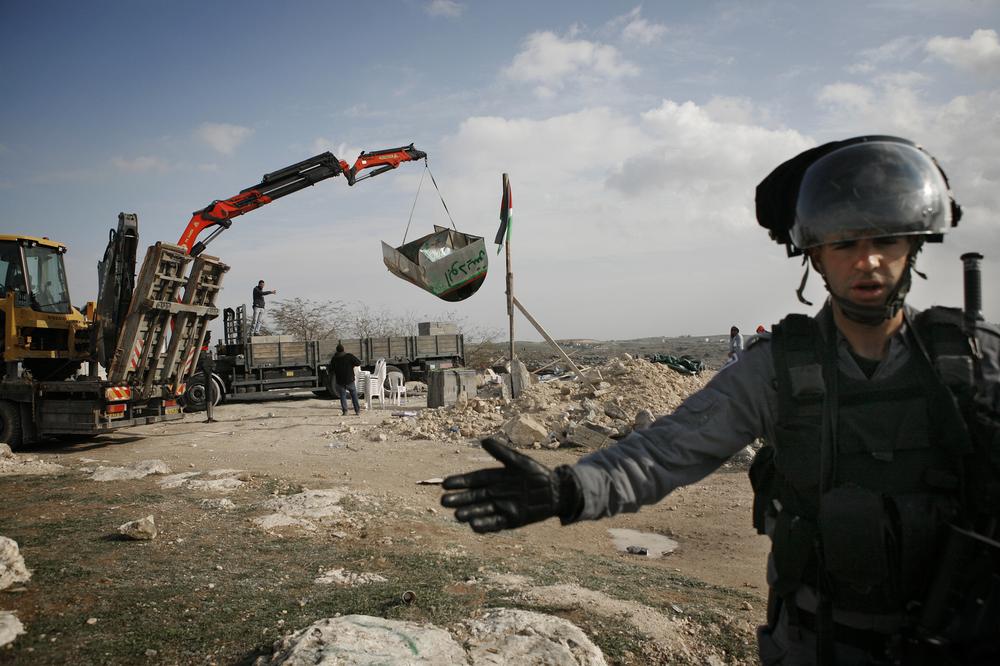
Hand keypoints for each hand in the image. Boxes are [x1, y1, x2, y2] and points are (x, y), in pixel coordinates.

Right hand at [441, 437, 579, 532]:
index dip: (460, 482)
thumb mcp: (520, 461)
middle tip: (444, 501)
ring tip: (457, 515)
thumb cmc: (537, 473)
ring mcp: (502, 507)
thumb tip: (483, 441)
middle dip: (460, 499)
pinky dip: (485, 525)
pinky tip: (473, 526)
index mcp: (495, 477)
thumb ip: (502, 453)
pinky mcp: (511, 520)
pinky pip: (496, 523)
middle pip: (474, 496)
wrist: (556, 491)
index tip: (445, 483)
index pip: (474, 480)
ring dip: (470, 513)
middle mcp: (495, 493)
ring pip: (482, 510)